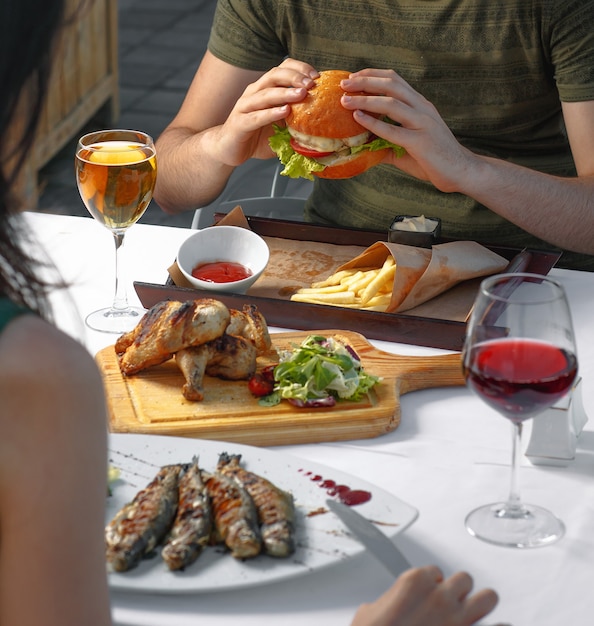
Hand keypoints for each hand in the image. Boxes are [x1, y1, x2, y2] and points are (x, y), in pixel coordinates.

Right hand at [211, 58, 317, 164]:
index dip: (299, 69)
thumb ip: (296, 120)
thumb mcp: (280, 125)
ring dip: (285, 93)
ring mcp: (245, 107)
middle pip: (274, 76)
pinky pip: (257, 116)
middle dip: (295, 77)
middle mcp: (254, 93)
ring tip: (302, 94)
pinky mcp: (240, 123)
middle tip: (312, 83)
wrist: (228, 148)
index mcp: (264, 89)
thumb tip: (322, 123)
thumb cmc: (256, 135)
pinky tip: (284, 112)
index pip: (282, 69)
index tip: (317, 76)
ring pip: (266, 94)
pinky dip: (271, 113)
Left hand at [340, 69, 475, 193]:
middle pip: (391, 84)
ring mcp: (423, 124)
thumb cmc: (434, 160)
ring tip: (345, 100)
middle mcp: (422, 108)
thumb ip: (387, 143)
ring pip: (391, 103)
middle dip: (365, 81)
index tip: (353, 78)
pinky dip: (374, 123)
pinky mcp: (421, 142)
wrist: (462, 172)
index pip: (395, 80)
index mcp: (420, 105)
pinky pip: (393, 130)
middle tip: (344, 84)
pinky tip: (358, 119)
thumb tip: (363, 148)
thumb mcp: (408, 146)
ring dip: (365, 99)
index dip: (372, 75)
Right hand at [350, 566, 498, 625]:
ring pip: (488, 598)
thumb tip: (393, 607)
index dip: (431, 586)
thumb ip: (390, 601)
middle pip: (464, 580)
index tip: (428, 597)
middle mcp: (440, 597)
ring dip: (481, 605)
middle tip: (451, 605)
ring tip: (474, 615)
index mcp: (414, 582)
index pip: (434, 571)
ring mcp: (458, 620)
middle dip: (458, 592)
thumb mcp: (370, 612)